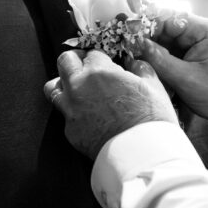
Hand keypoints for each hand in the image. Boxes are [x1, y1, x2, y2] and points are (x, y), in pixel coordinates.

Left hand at [44, 49, 176, 159]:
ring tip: (77, 88)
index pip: (91, 53)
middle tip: (86, 66)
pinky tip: (86, 114)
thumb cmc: (152, 119)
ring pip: (52, 87)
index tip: (105, 62)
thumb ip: (141, 69)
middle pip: (64, 61)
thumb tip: (135, 63)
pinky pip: (64, 113)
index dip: (100, 57)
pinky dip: (72, 110)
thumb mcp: (155, 87)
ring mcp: (70, 109)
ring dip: (63, 84)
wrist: (141, 154)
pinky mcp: (68, 129)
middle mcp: (78, 87)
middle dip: (75, 60)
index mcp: (99, 72)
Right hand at [136, 12, 207, 127]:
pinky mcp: (193, 53)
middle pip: (166, 26)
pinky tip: (141, 59)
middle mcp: (203, 32)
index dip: (146, 23)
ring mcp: (198, 42)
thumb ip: (158, 59)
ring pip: (165, 38)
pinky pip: (170, 48)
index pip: (170, 18)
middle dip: (144, 35)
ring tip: (129, 52)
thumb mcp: (184, 78)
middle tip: (123, 43)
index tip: (126, 30)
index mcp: (206, 31)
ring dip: (148, 45)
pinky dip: (155, 54)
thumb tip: (134, 44)